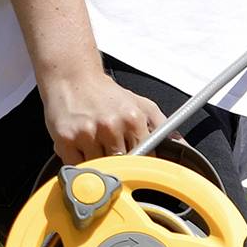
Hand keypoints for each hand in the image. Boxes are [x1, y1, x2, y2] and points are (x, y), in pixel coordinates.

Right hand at [40, 67, 167, 164]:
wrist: (72, 78)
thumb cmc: (107, 94)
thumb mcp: (142, 105)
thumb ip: (162, 126)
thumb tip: (181, 144)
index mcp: (132, 119)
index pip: (144, 156)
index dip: (140, 163)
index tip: (136, 165)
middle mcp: (110, 126)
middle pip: (121, 164)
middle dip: (118, 163)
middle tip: (111, 152)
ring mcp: (87, 133)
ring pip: (99, 167)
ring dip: (98, 163)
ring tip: (95, 145)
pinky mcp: (65, 139)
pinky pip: (77, 165)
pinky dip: (79, 161)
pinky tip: (81, 146)